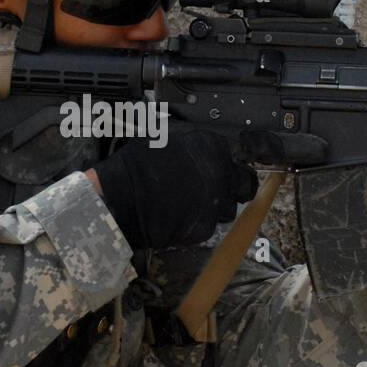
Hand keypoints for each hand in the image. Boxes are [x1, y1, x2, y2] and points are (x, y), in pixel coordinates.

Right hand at [90, 129, 257, 248]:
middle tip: (222, 185)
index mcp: (212, 146)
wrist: (121, 200)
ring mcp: (215, 203)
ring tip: (195, 202)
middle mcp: (221, 174)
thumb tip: (194, 146)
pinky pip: (210, 226)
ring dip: (218, 206)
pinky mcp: (205, 228)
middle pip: (245, 182)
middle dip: (237, 184)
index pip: (244, 150)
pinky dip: (199, 222)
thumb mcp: (164, 138)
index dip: (238, 158)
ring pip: (230, 208)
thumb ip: (189, 143)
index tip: (236, 161)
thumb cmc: (136, 166)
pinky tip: (181, 215)